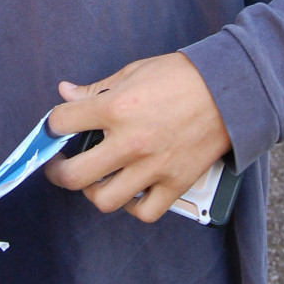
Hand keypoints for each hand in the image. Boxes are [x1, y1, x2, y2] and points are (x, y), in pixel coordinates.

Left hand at [44, 53, 230, 222]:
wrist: (231, 89)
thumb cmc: (183, 77)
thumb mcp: (134, 71)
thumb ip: (96, 88)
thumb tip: (65, 92)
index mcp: (116, 108)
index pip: (61, 123)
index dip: (52, 125)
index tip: (56, 128)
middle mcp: (130, 142)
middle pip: (74, 175)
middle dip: (57, 172)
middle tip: (58, 166)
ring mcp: (153, 167)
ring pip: (104, 200)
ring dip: (93, 192)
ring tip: (95, 180)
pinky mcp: (176, 182)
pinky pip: (144, 212)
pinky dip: (133, 207)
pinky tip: (130, 191)